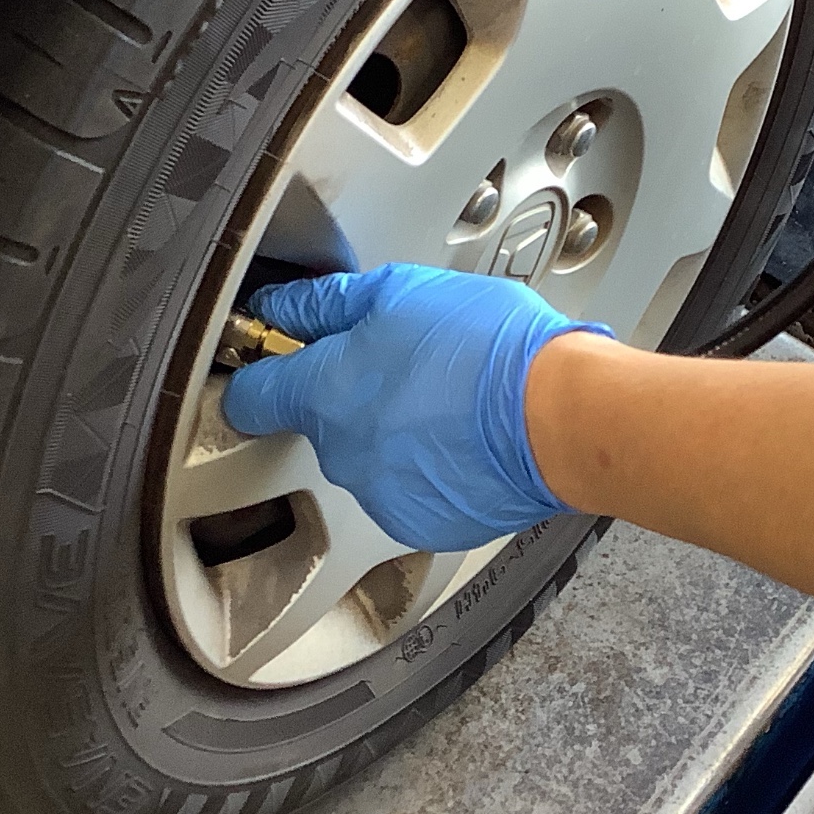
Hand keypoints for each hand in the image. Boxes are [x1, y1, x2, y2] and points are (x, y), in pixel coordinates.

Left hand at [218, 265, 611, 550]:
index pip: (251, 397)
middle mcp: (342, 453)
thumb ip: (329, 304)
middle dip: (353, 393)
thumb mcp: (401, 292)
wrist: (561, 417)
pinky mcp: (424, 521)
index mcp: (326, 393)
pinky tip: (466, 436)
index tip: (273, 361)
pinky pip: (411, 489)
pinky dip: (431, 467)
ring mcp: (382, 494)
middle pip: (322, 422)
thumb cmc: (492, 351)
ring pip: (371, 455)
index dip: (259, 373)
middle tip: (406, 362)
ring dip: (396, 430)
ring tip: (450, 398)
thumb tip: (286, 308)